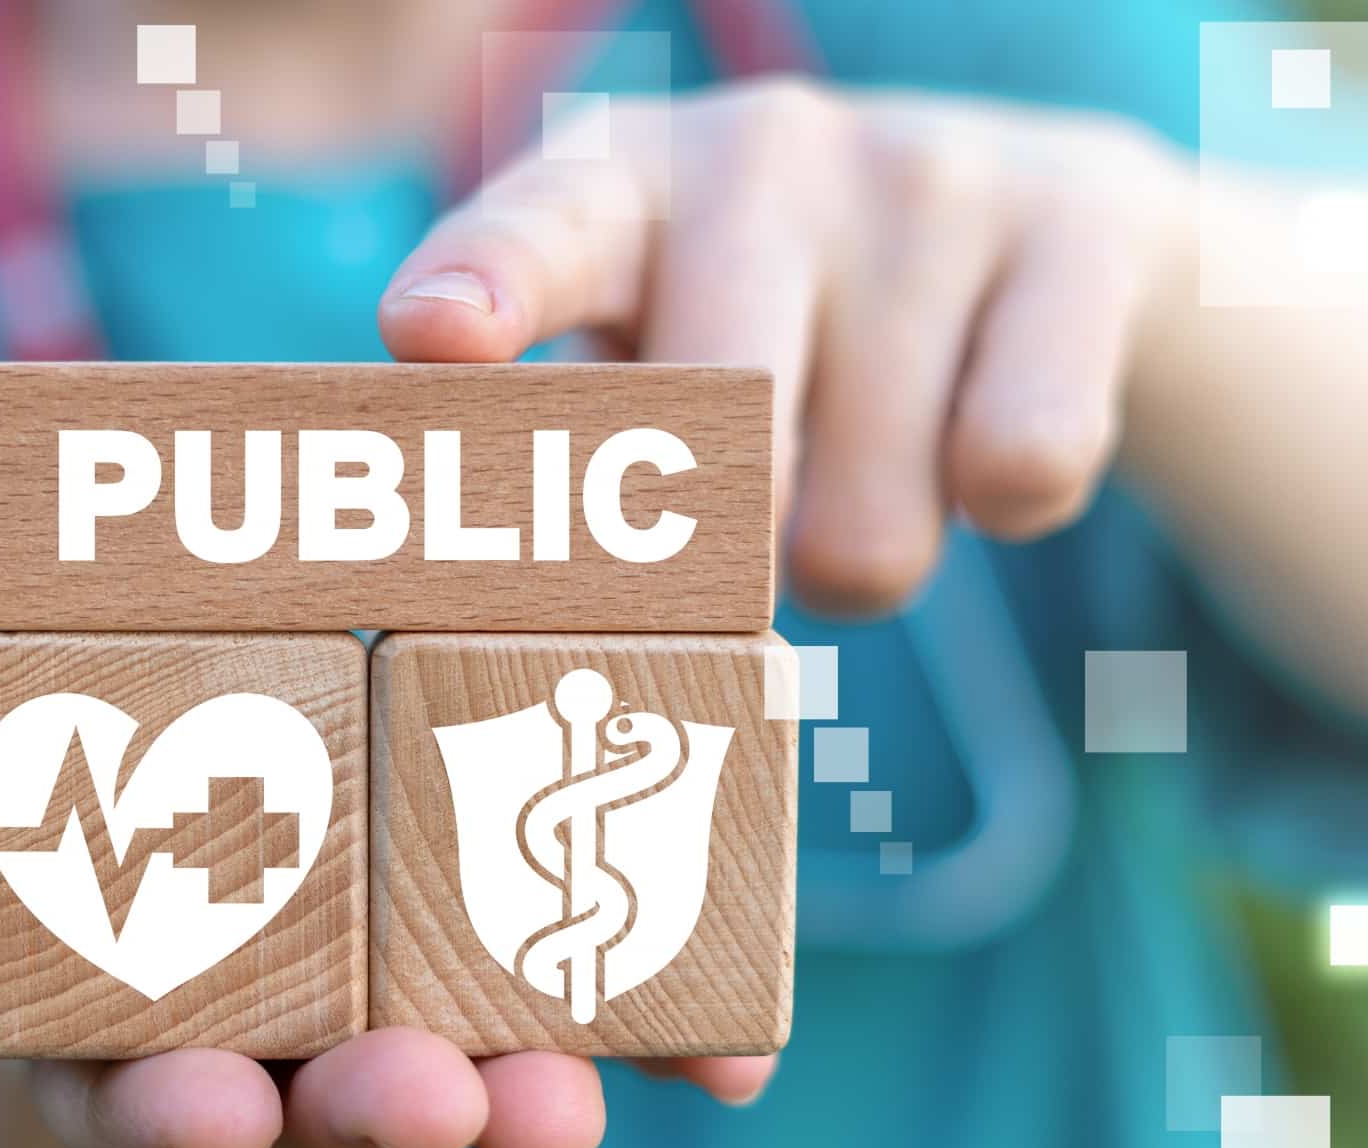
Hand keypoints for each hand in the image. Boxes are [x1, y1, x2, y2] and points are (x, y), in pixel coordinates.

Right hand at [0, 765, 774, 1147]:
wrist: (205, 766)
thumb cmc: (75, 791)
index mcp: (136, 1030)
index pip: (137, 1096)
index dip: (165, 1114)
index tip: (204, 1108)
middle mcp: (272, 1053)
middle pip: (315, 1113)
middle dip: (366, 1117)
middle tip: (426, 1101)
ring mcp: (394, 1020)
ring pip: (459, 1078)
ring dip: (520, 1092)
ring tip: (568, 1095)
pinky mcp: (516, 975)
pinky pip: (591, 1020)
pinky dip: (658, 1041)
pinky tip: (728, 1063)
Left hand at [380, 79, 1182, 614]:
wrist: (1033, 222)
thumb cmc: (770, 327)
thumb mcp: (647, 361)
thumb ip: (572, 470)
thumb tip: (557, 630)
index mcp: (615, 190)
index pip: (540, 235)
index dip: (486, 287)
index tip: (433, 333)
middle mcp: (758, 155)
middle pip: (715, 459)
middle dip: (716, 570)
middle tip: (736, 536)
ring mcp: (923, 177)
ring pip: (862, 534)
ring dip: (857, 555)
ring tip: (862, 453)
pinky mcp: (1076, 227)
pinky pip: (1019, 471)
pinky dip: (1000, 506)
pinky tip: (978, 423)